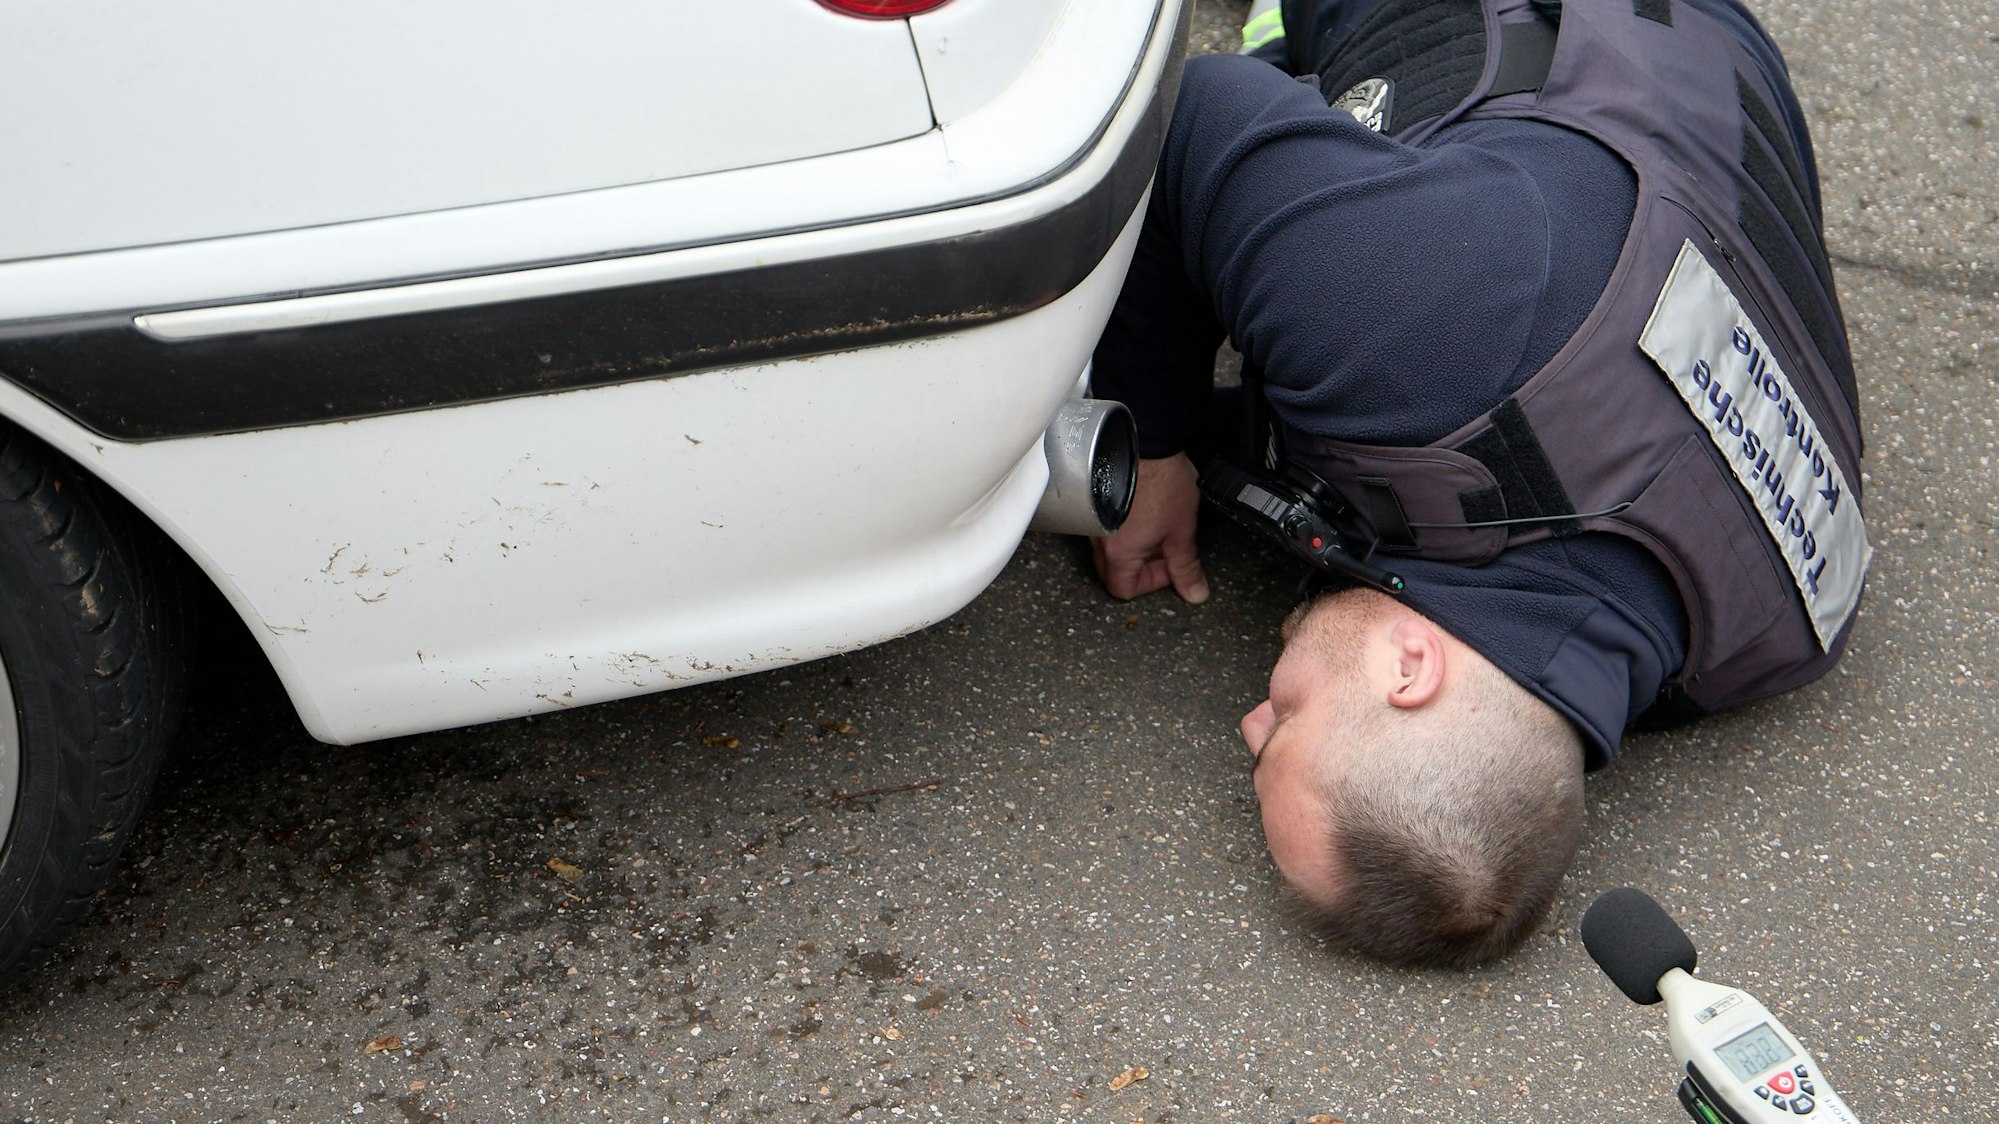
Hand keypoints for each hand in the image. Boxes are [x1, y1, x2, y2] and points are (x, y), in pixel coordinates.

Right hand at [1091, 453, 1209, 602]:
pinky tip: (1144, 511)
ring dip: (1133, 547)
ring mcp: (1093, 521)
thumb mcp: (1182, 530)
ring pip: (1109, 550)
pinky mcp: (1093, 502)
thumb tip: (1194, 593)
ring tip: (1157, 527)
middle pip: (1114, 572)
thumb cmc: (1162, 481)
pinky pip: (1105, 529)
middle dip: (1142, 567)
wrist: (1146, 440)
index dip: (1152, 583)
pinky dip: (1124, 529)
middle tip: (1165, 549)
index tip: (1170, 566)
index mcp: (1120, 554)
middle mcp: (1099, 541)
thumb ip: (1186, 566)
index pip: (1124, 590)